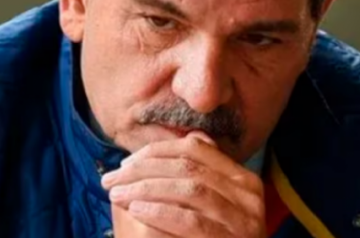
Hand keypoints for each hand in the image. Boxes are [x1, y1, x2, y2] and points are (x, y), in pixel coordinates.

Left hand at [102, 132, 266, 237]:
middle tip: (112, 179)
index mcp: (242, 180)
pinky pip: (191, 220)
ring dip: (147, 188)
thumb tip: (191, 138)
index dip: (156, 151)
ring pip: (190, 189)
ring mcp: (243, 220)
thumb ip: (203, 176)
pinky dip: (160, 212)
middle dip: (144, 169)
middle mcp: (248, 195)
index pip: (196, 150)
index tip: (125, 162)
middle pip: (189, 167)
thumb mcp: (214, 206)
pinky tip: (136, 210)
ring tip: (117, 194)